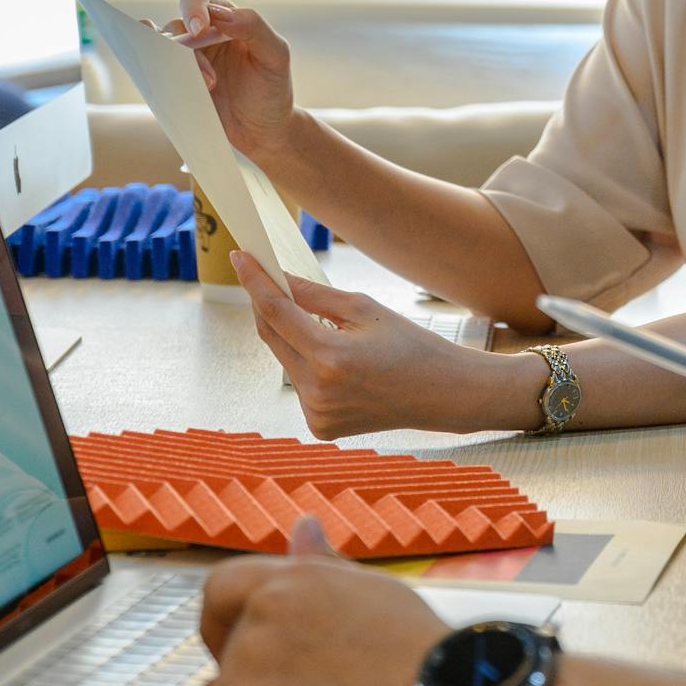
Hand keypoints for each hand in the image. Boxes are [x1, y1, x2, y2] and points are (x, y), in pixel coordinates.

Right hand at [160, 0, 297, 168]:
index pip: (197, 0)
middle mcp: (200, 37)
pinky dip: (155, 77)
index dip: (192, 10)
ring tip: (207, 90)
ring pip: (159, 50)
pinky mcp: (174, 85)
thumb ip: (254, 26)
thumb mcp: (276, 56)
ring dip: (176, 68)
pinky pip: (152, 74)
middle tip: (210, 79)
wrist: (263, 132)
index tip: (199, 30)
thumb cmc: (273, 90)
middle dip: (186, 49)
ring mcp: (184, 62)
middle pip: (174, 27)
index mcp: (224, 20)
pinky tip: (176, 91)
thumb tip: (220, 14)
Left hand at [199, 551, 438, 685]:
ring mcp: (250, 664)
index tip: (248, 646)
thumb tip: (302, 523)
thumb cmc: (419, 647)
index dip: (224, 622)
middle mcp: (262, 612)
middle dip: (249, 680)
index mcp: (291, 578)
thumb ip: (323, 563)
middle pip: (223, 655)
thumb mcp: (372, 588)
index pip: (219, 588)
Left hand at [233, 254, 503, 438]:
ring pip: (286, 361)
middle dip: (268, 307)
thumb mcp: (364, 310)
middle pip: (272, 337)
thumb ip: (315, 295)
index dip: (255, 281)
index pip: (276, 311)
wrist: (443, 394)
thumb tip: (279, 278)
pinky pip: (300, 386)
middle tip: (267, 279)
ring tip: (333, 334)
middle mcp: (317, 391)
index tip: (242, 258)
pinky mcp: (320, 427)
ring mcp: (316, 413)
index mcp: (330, 357)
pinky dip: (309, 368)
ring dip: (294, 339)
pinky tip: (342, 367)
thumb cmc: (412, 347)